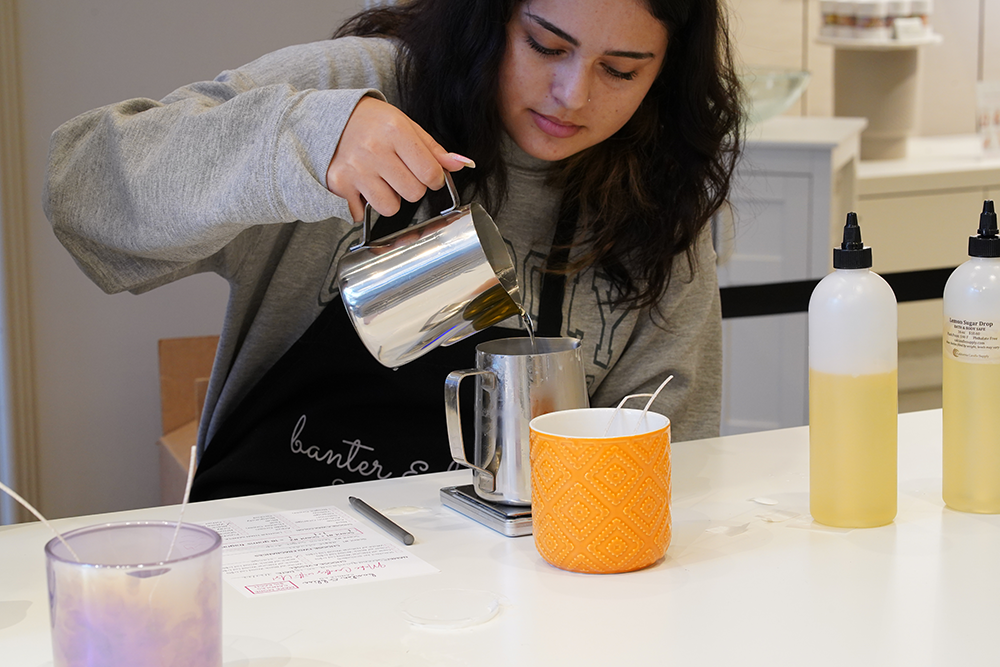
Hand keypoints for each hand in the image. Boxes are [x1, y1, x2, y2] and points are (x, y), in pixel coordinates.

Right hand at [326, 96, 474, 221]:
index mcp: (395, 131)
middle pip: (413, 193)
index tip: (427, 175)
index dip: (434, 179)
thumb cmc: (372, 123)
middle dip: (411, 187)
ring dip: (389, 198)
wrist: (330, 119)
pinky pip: (363, 212)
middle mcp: (374, 150)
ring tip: (380, 180)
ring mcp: (355, 169)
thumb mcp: (406, 126)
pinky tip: (362, 185)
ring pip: (390, 207)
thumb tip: (462, 164)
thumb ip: (434, 150)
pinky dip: (364, 204)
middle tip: (399, 173)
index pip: (430, 173)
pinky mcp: (339, 183)